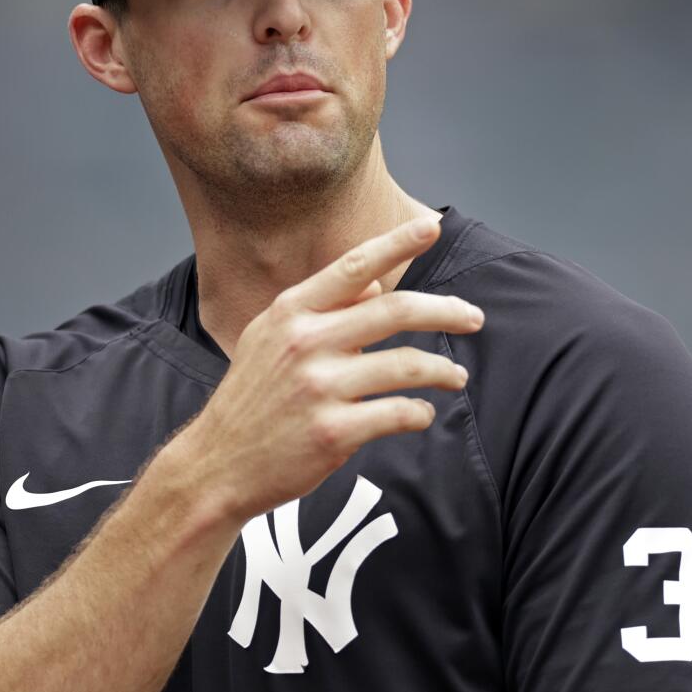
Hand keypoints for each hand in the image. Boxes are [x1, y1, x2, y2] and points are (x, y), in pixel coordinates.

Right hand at [181, 215, 482, 523]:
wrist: (217, 465)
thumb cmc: (252, 398)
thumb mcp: (272, 339)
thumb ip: (323, 310)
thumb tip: (378, 286)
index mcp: (291, 311)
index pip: (354, 266)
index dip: (397, 242)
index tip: (433, 226)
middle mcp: (305, 342)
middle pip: (396, 312)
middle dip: (446, 311)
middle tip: (474, 317)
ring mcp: (319, 388)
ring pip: (407, 366)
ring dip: (442, 370)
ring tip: (456, 376)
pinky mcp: (333, 432)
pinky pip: (398, 413)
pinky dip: (419, 413)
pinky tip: (421, 413)